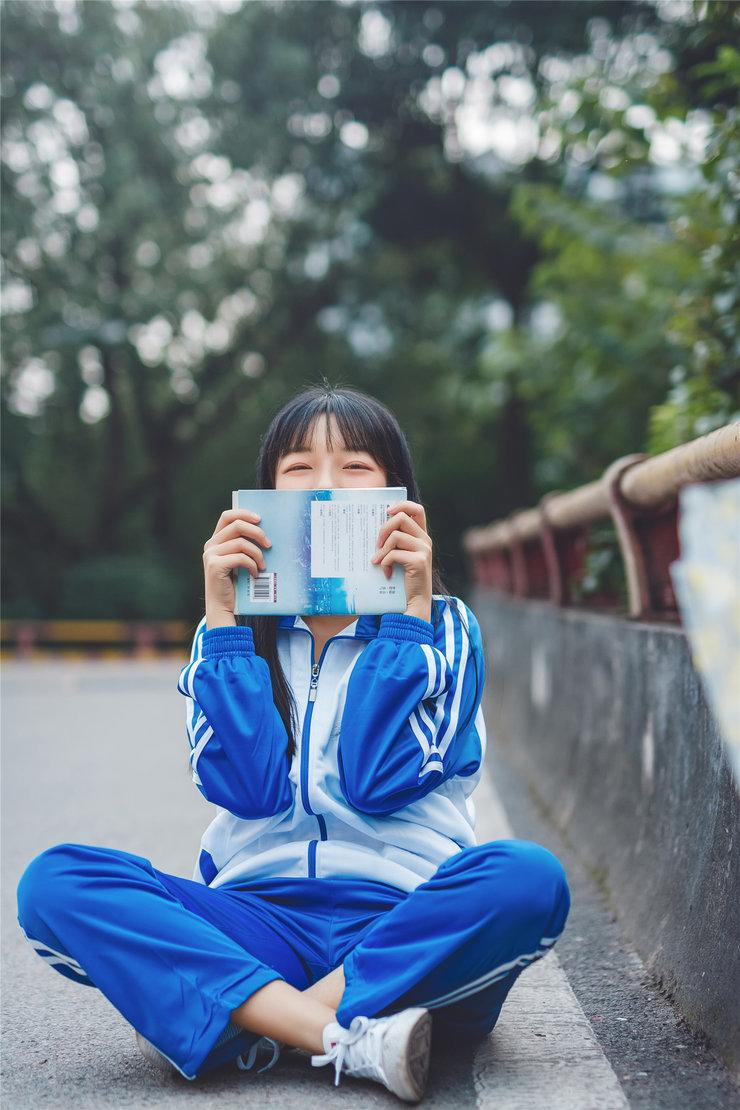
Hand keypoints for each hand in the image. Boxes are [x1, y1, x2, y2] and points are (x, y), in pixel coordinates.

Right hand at [203, 509, 271, 627]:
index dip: (244, 513)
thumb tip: (265, 532)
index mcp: (216, 540)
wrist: (223, 606)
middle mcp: (210, 545)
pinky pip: (240, 558)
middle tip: (269, 544)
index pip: (227, 516)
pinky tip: (255, 574)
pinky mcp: (215, 566)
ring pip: (241, 543)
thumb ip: (244, 545)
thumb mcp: (239, 560)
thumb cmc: (235, 583)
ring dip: (257, 554)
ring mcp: (211, 555)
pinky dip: (252, 565)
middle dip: (257, 532)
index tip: (260, 519)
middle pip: (237, 525)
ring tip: (263, 565)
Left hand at [371, 499, 432, 622]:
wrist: (414, 602)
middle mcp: (426, 540)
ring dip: (381, 550)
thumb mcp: (400, 556)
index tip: (386, 512)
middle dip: (383, 529)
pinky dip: (385, 563)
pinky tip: (385, 573)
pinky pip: (394, 554)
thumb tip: (376, 526)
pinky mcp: (419, 561)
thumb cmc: (403, 579)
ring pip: (395, 536)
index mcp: (422, 536)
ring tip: (378, 562)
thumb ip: (395, 541)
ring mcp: (424, 550)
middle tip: (377, 544)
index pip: (417, 509)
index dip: (401, 505)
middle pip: (401, 517)